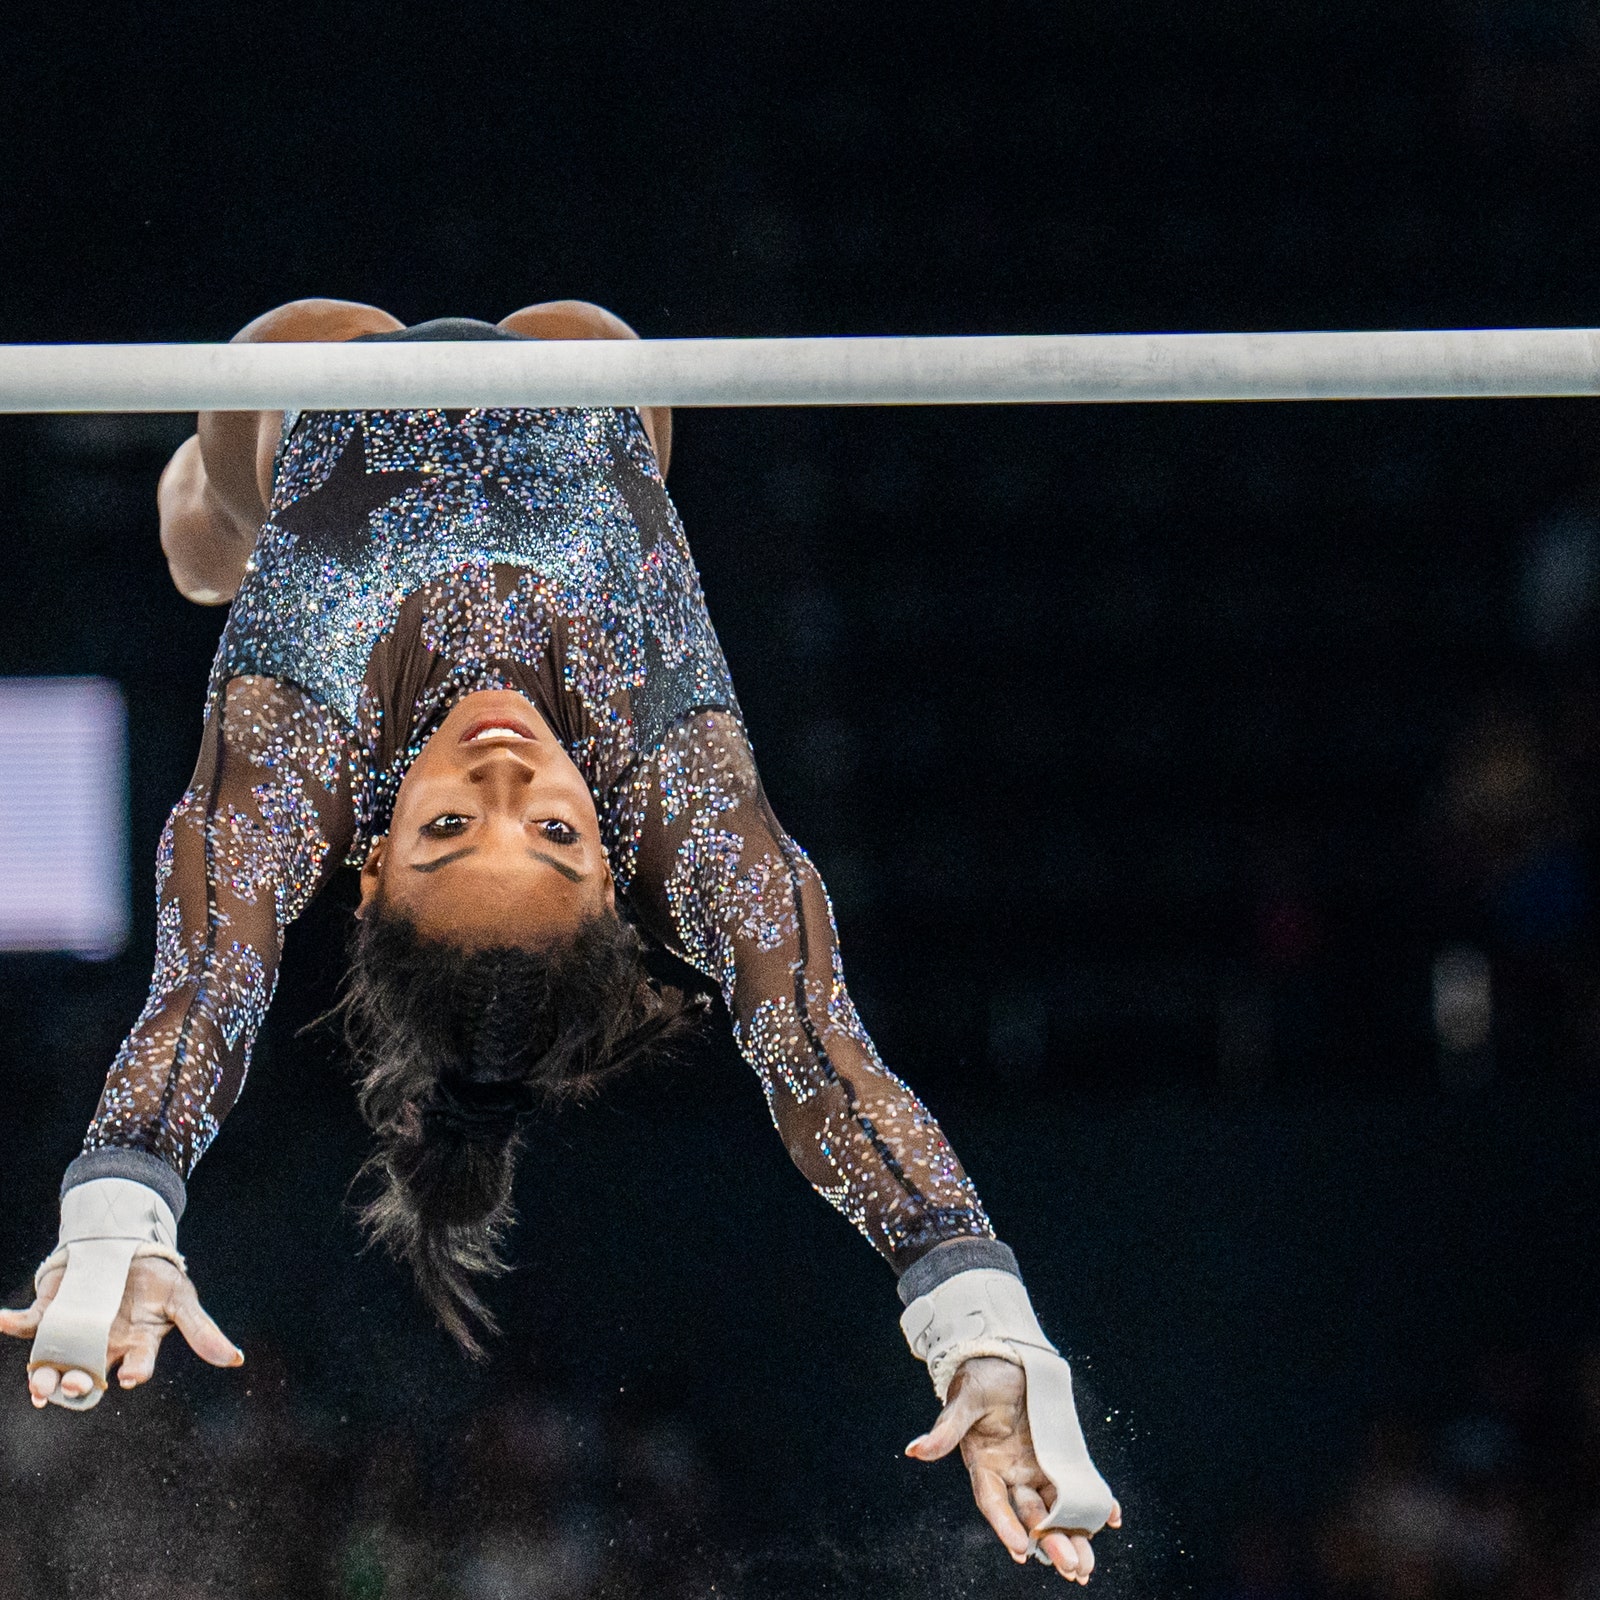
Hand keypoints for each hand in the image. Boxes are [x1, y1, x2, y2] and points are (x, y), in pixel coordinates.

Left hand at [0, 1255, 241, 1406]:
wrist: (126, 1250)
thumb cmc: (157, 1280)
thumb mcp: (181, 1299)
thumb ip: (202, 1331)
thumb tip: (236, 1360)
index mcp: (134, 1347)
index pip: (136, 1366)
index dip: (133, 1372)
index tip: (128, 1376)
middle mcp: (100, 1348)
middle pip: (87, 1376)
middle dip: (78, 1384)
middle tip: (74, 1383)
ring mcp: (72, 1334)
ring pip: (53, 1363)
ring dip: (42, 1374)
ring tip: (37, 1380)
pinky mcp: (49, 1315)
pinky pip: (25, 1325)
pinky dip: (10, 1323)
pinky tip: (0, 1319)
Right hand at [906, 1356, 1121, 1584]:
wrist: (1004, 1358)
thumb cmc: (979, 1378)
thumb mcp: (964, 1401)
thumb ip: (945, 1431)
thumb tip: (914, 1451)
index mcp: (985, 1465)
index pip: (994, 1502)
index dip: (1005, 1526)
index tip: (1021, 1548)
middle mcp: (1012, 1474)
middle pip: (1031, 1515)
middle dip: (1050, 1542)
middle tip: (1071, 1568)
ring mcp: (1038, 1468)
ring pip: (1057, 1509)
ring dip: (1073, 1535)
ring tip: (1087, 1564)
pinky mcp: (1059, 1457)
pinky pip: (1079, 1483)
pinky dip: (1095, 1500)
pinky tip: (1112, 1515)